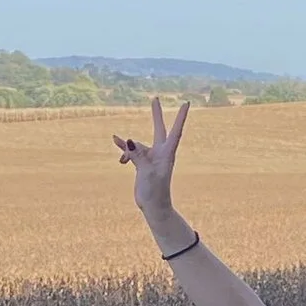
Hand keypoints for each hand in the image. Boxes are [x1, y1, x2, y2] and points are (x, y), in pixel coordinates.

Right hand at [113, 96, 189, 219]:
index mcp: (167, 153)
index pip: (175, 131)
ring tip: (121, 156)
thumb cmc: (155, 191)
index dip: (180, 116)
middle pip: (158, 129)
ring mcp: (152, 157)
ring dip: (128, 149)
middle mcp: (161, 152)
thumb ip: (137, 155)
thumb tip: (127, 141)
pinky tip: (120, 160)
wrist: (154, 206)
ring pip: (137, 145)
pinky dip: (125, 153)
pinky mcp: (143, 163)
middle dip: (156, 115)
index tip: (185, 103)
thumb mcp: (145, 171)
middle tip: (155, 98)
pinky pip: (132, 152)